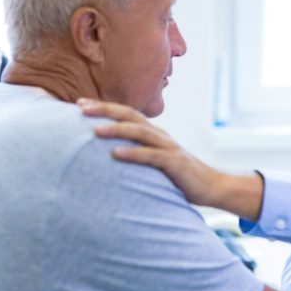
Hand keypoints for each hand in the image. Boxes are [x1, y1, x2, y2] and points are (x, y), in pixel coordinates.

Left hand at [78, 99, 263, 219]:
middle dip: (104, 110)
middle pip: (130, 115)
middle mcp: (160, 135)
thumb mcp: (155, 161)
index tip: (78, 104)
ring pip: (139, 132)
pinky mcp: (175, 163)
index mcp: (153, 133)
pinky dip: (133, 154)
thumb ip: (138, 154)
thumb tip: (109, 155)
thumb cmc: (179, 176)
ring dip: (116, 129)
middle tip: (80, 108)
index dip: (103, 107)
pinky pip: (152, 156)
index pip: (126, 113)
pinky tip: (116, 154)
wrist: (212, 186)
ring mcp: (168, 148)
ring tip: (94, 131)